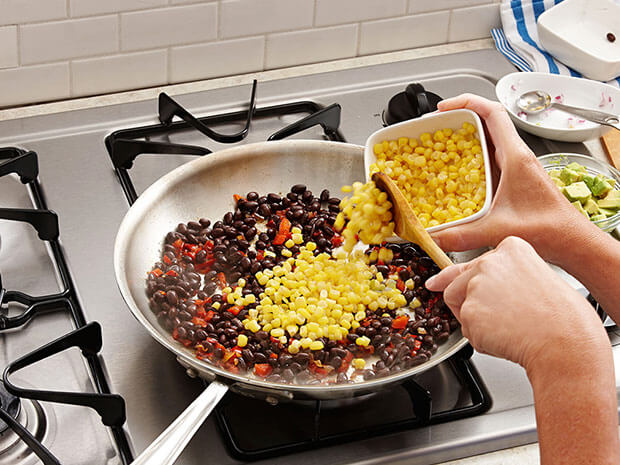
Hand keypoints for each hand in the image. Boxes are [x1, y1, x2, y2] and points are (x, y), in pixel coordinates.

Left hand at [425, 236, 607, 369]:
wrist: (565, 342)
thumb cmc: (561, 317)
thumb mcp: (535, 280)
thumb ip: (502, 276)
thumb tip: (460, 282)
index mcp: (510, 248)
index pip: (475, 263)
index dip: (470, 281)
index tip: (456, 286)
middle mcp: (489, 261)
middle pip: (458, 284)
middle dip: (469, 303)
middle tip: (499, 319)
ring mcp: (476, 285)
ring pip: (460, 308)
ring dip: (476, 322)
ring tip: (509, 327)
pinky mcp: (469, 311)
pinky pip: (467, 330)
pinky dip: (482, 340)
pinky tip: (506, 337)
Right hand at [431, 94, 593, 264]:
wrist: (571, 241)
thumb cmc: (549, 229)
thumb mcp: (498, 230)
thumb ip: (461, 236)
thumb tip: (433, 238)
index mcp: (515, 157)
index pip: (492, 113)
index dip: (466, 102)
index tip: (445, 108)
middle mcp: (516, 157)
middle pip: (486, 122)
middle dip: (458, 119)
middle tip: (436, 127)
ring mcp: (515, 167)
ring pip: (487, 139)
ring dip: (464, 138)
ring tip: (440, 145)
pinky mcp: (514, 179)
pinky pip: (489, 158)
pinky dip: (470, 158)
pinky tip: (456, 173)